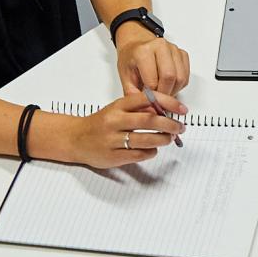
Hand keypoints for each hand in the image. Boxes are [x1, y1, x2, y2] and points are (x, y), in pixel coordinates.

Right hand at [60, 91, 186, 168]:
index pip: (147, 99)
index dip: (168, 103)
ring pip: (146, 140)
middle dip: (170, 124)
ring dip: (163, 139)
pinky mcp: (113, 156)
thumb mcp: (117, 109)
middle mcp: (115, 121)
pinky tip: (153, 149)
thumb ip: (138, 109)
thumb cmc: (100, 123)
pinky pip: (139, 155)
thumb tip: (165, 111)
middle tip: (180, 127)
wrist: (75, 138)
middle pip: (149, 121)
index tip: (182, 109)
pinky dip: (151, 152)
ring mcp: (113, 140)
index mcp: (117, 106)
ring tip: (169, 138)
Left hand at [116, 30, 190, 95]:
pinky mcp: (182, 53)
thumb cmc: (131, 58)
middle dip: (165, 94)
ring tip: (162, 91)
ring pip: (181, 78)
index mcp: (143, 51)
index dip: (152, 96)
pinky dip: (179, 85)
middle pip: (170, 77)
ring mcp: (173, 49)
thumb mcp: (125, 77)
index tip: (150, 102)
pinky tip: (169, 84)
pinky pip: (186, 76)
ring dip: (173, 90)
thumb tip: (146, 109)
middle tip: (158, 99)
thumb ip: (133, 95)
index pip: (153, 81)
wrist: (136, 43)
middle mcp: (160, 46)